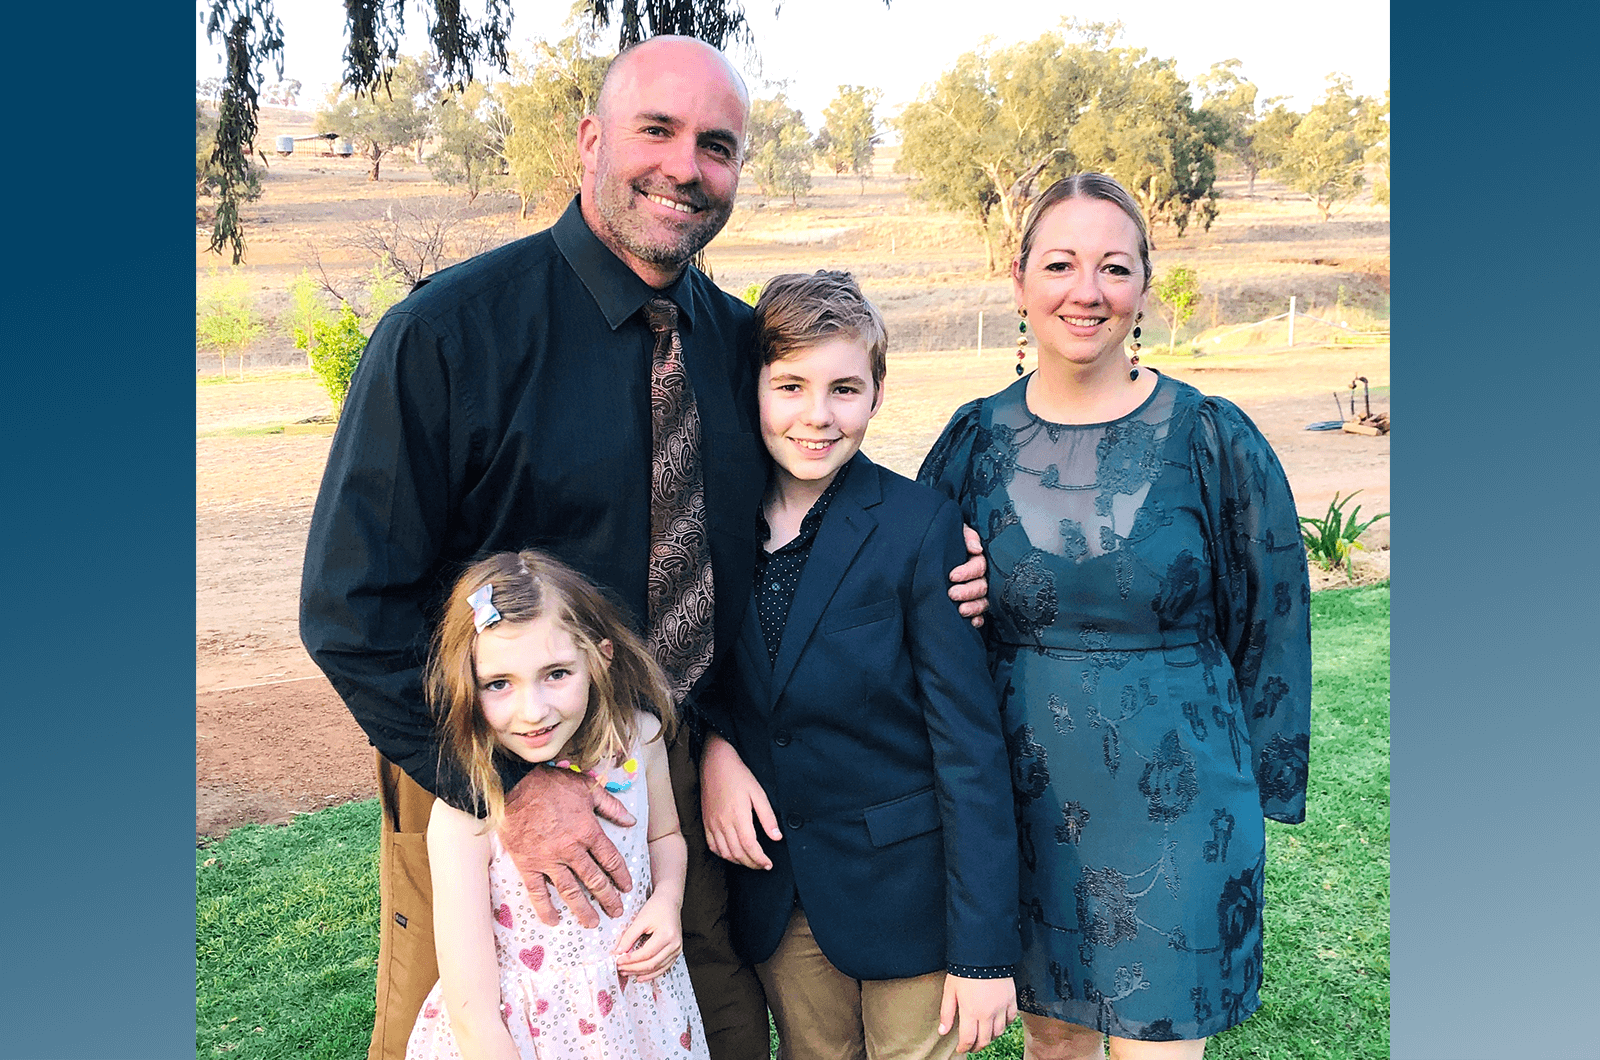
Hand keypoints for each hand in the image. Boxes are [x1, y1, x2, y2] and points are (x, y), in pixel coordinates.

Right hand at [500, 767, 634, 928]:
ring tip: (592, 924)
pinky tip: (553, 921)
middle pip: (594, 880)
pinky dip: (545, 908)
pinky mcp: (527, 864)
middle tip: (616, 912)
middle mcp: (571, 850)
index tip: (626, 888)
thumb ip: (611, 805)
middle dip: (607, 898)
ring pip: (569, 891)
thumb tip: (631, 820)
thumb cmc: (551, 783)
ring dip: (582, 909)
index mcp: (588, 831)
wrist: (514, 785)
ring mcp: (548, 860)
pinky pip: (537, 891)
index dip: (621, 875)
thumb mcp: (587, 788)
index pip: (610, 859)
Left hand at [613, 891, 683, 981]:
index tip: (619, 960)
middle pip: (652, 963)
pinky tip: (641, 976)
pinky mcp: (676, 952)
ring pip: (658, 968)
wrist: (670, 902)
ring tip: (627, 972)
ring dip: (641, 973)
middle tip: (620, 968)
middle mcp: (674, 944)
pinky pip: (664, 967)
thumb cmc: (657, 907)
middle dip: (634, 968)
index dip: (631, 960)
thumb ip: (629, 936)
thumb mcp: (640, 919)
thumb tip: (618, 951)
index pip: (646, 953)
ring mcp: (677, 949)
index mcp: (667, 935)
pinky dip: (652, 974)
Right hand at [700, 734, 780, 870]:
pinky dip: (723, 855)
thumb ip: (768, 817)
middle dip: (752, 863)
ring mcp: (712, 824)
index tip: (769, 864)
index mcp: (738, 816)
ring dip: (738, 861)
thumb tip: (776, 837)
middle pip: (738, 853)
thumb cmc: (738, 776)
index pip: (750, 846)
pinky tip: (732, 854)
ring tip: (750, 861)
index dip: (760, 859)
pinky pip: (712, 846)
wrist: (715, 763)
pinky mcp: (705, 822)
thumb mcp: (758, 793)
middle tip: (762, 865)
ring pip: (725, 853)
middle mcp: (723, 823)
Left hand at [938, 974, 1016, 1053]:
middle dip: (977, 1046)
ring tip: (984, 1036)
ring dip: (991, 1037)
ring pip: (999, 1032)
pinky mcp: (1011, 1000)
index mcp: (970, 1012)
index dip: (964, 1048)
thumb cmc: (964, 970)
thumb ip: (946, 1013)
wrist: (983, 953)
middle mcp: (988, 1014)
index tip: (961, 1049)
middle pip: (985, 1040)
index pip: (968, 1039)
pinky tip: (998, 1023)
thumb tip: (943, 1031)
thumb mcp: (950, 990)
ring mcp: (1001, 1007)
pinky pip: (1011, 1019)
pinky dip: (1005, 1024)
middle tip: (972, 1046)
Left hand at [948, 524, 988, 627]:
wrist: (933, 552)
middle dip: (968, 591)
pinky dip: (978, 620)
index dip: (968, 571)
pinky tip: (972, 622)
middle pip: (981, 586)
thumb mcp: (955, 532)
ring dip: (974, 607)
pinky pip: (982, 615)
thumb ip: (966, 535)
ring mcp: (977, 593)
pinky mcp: (973, 605)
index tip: (952, 576)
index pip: (979, 566)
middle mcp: (980, 577)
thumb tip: (976, 548)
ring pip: (983, 602)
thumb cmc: (945, 542)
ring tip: (961, 610)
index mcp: (976, 559)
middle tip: (952, 594)